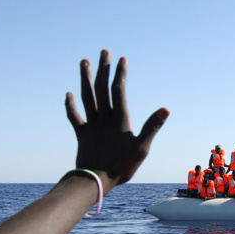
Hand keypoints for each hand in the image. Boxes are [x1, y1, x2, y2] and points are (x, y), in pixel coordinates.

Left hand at [65, 49, 168, 192]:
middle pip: (101, 89)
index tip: (121, 59)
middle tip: (104, 52)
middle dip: (103, 70)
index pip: (118, 91)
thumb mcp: (142, 149)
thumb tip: (165, 109)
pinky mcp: (82, 135)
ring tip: (84, 62)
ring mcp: (91, 126)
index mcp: (120, 121)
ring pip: (86, 98)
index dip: (120, 74)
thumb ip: (152, 127)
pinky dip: (70, 105)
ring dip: (85, 79)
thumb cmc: (121, 167)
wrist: (95, 181)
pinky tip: (68, 94)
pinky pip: (75, 117)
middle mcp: (104, 119)